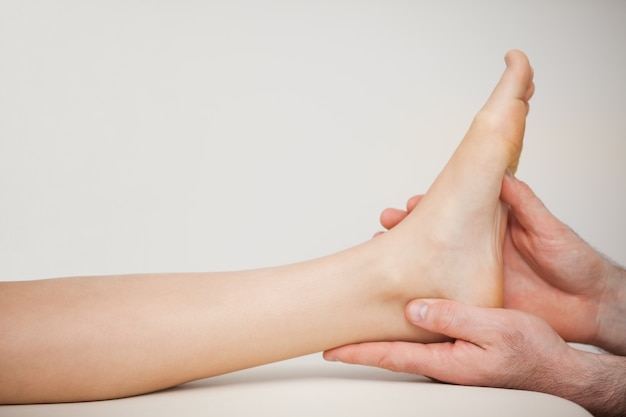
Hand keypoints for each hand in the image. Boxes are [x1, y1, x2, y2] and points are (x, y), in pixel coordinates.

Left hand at [324, 299, 625, 416]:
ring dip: (379, 329)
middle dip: (360, 341)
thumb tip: (413, 309)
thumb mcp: (493, 329)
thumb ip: (451, 318)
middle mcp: (440, 360)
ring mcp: (448, 355)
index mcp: (444, 361)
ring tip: (358, 312)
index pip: (389, 356)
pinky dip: (402, 322)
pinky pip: (421, 334)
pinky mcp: (457, 346)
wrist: (555, 366)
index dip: (357, 352)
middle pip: (390, 350)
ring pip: (403, 340)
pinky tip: (398, 310)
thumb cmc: (530, 353)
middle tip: (333, 330)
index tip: (330, 349)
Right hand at [372, 173, 618, 349]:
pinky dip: (425, 290)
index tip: (411, 203)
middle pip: (438, 237)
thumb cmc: (576, 264)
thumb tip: (502, 173)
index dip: (432, 206)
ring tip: (386, 252)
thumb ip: (524, 203)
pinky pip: (448, 292)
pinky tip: (407, 287)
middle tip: (386, 225)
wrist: (592, 306)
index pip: (456, 211)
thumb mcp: (549, 229)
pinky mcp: (481, 298)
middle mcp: (480, 249)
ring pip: (437, 264)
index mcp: (495, 226)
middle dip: (409, 229)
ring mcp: (477, 274)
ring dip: (412, 257)